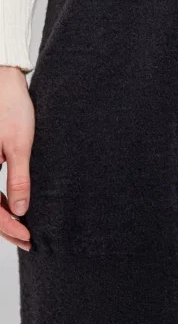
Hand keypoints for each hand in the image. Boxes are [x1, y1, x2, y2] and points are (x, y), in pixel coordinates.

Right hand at [0, 67, 33, 250]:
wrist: (3, 81)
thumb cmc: (11, 109)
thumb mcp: (19, 145)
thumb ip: (18, 179)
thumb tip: (19, 211)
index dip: (8, 227)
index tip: (28, 237)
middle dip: (6, 227)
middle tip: (29, 241)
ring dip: (2, 215)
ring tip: (24, 229)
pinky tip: (15, 208)